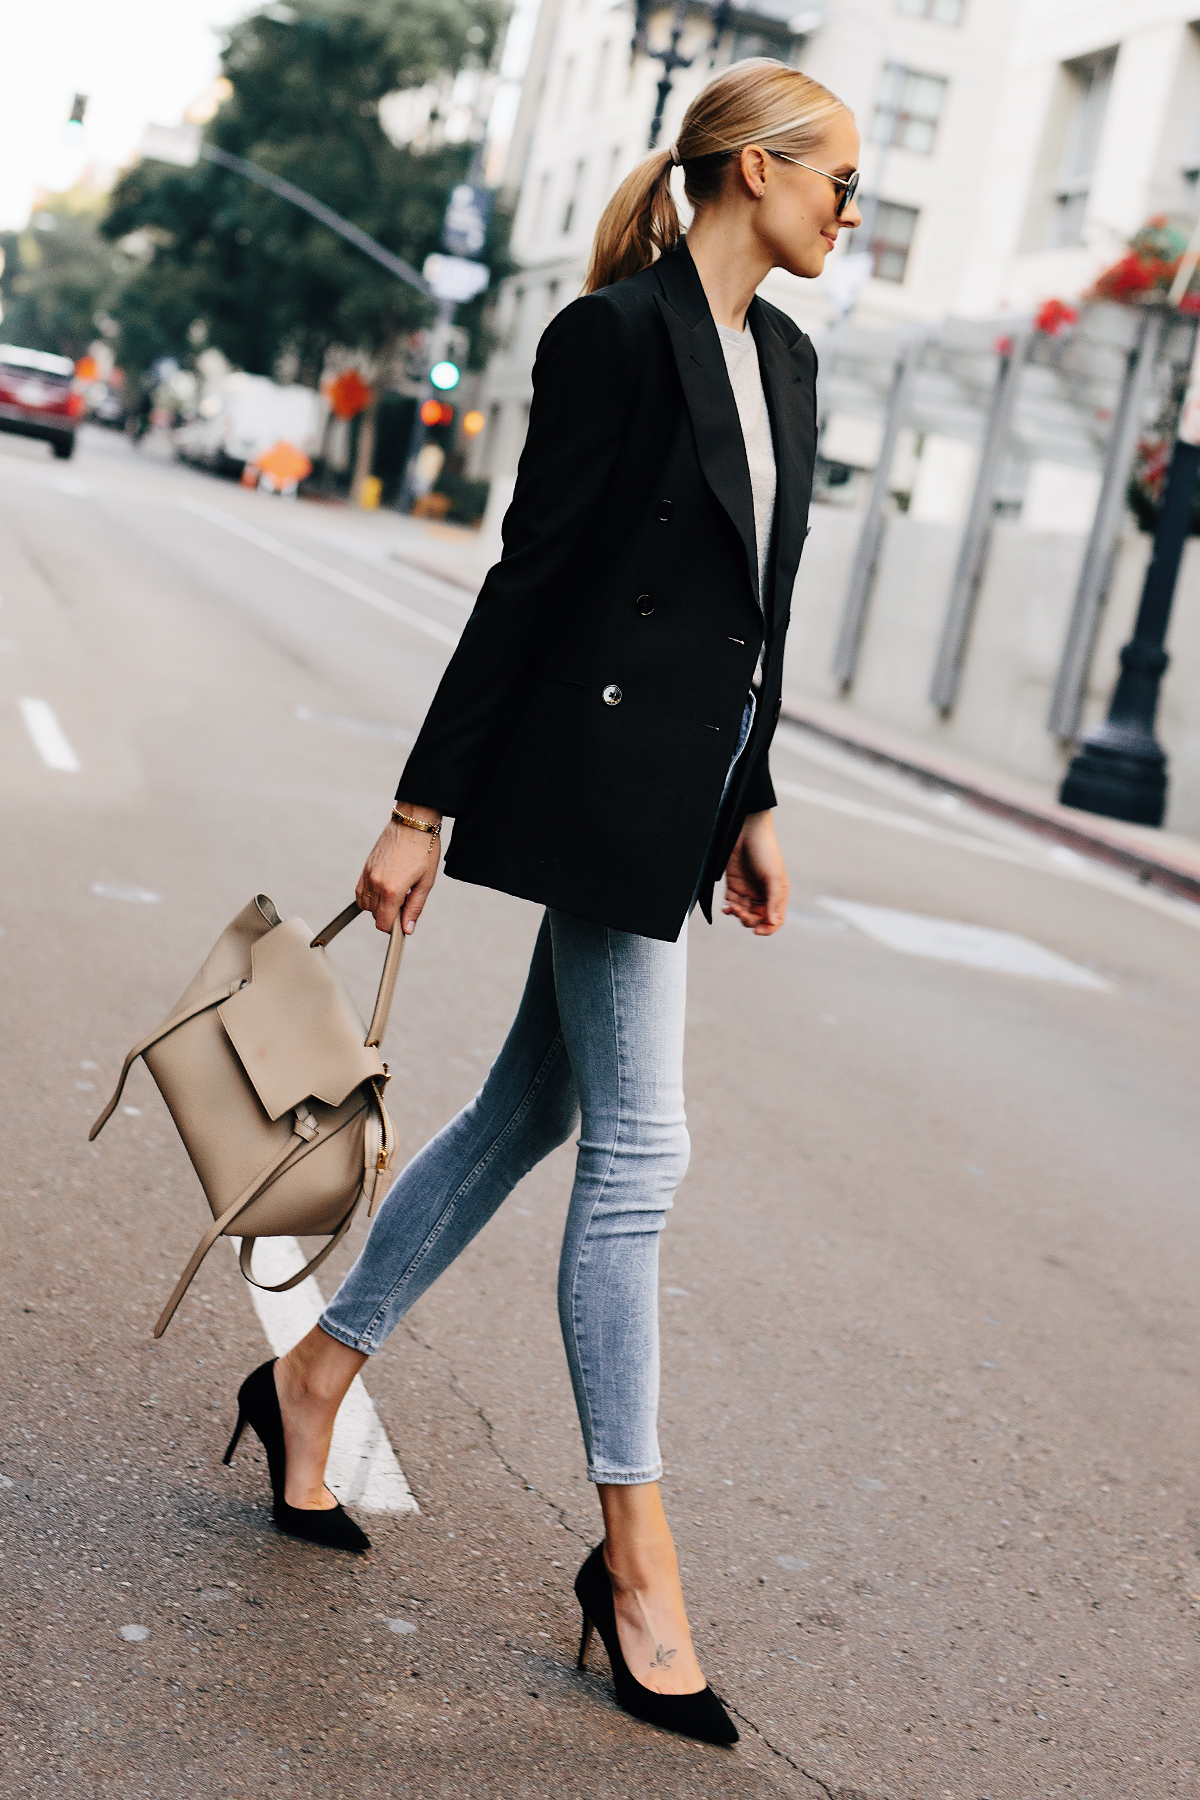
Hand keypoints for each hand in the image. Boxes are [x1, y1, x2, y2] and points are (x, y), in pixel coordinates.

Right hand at [356, 803, 442, 934]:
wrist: (413, 823)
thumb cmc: (424, 850)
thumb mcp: (426, 883)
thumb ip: (415, 908)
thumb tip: (407, 929)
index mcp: (392, 890)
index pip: (383, 923)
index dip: (394, 928)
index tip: (403, 922)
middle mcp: (376, 883)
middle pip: (375, 915)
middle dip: (389, 915)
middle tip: (405, 902)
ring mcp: (368, 874)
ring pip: (366, 905)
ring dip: (378, 906)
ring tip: (396, 894)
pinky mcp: (365, 867)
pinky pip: (360, 891)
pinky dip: (368, 897)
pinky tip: (383, 891)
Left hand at [721, 809, 788, 935]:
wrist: (746, 830)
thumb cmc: (766, 851)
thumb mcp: (774, 876)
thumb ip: (773, 901)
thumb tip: (772, 922)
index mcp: (777, 894)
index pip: (774, 920)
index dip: (768, 929)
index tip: (757, 931)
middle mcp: (763, 895)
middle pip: (757, 919)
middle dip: (749, 920)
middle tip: (741, 913)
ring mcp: (748, 891)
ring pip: (743, 914)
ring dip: (738, 915)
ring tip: (732, 909)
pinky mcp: (734, 886)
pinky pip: (731, 904)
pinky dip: (729, 909)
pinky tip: (727, 908)